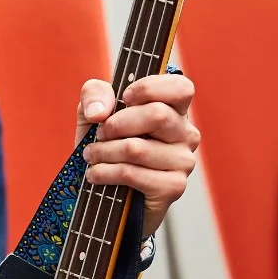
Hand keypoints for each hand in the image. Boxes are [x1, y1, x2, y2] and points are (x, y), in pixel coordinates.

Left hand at [76, 75, 199, 237]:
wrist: (104, 191)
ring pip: (137, 148)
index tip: (124, 98)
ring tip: (92, 156)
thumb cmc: (105, 146)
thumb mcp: (93, 113)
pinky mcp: (172, 187)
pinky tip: (95, 175)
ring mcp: (183, 161)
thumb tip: (100, 110)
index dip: (149, 88)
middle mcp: (185, 134)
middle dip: (115, 124)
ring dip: (103, 152)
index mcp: (174, 110)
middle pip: (157, 114)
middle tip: (100, 135)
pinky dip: (104, 173)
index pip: (180, 88)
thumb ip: (94, 94)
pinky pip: (132, 174)